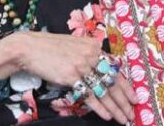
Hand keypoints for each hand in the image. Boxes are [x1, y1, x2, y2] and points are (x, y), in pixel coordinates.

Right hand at [19, 32, 136, 123]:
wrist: (29, 48)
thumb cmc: (49, 47)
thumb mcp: (75, 45)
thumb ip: (89, 54)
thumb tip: (103, 68)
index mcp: (94, 46)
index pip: (115, 69)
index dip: (126, 85)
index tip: (134, 97)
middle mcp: (91, 55)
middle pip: (113, 81)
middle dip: (124, 100)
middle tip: (132, 113)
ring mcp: (82, 66)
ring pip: (104, 90)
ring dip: (115, 107)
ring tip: (123, 118)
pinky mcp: (71, 76)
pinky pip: (90, 95)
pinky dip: (100, 107)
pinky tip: (108, 116)